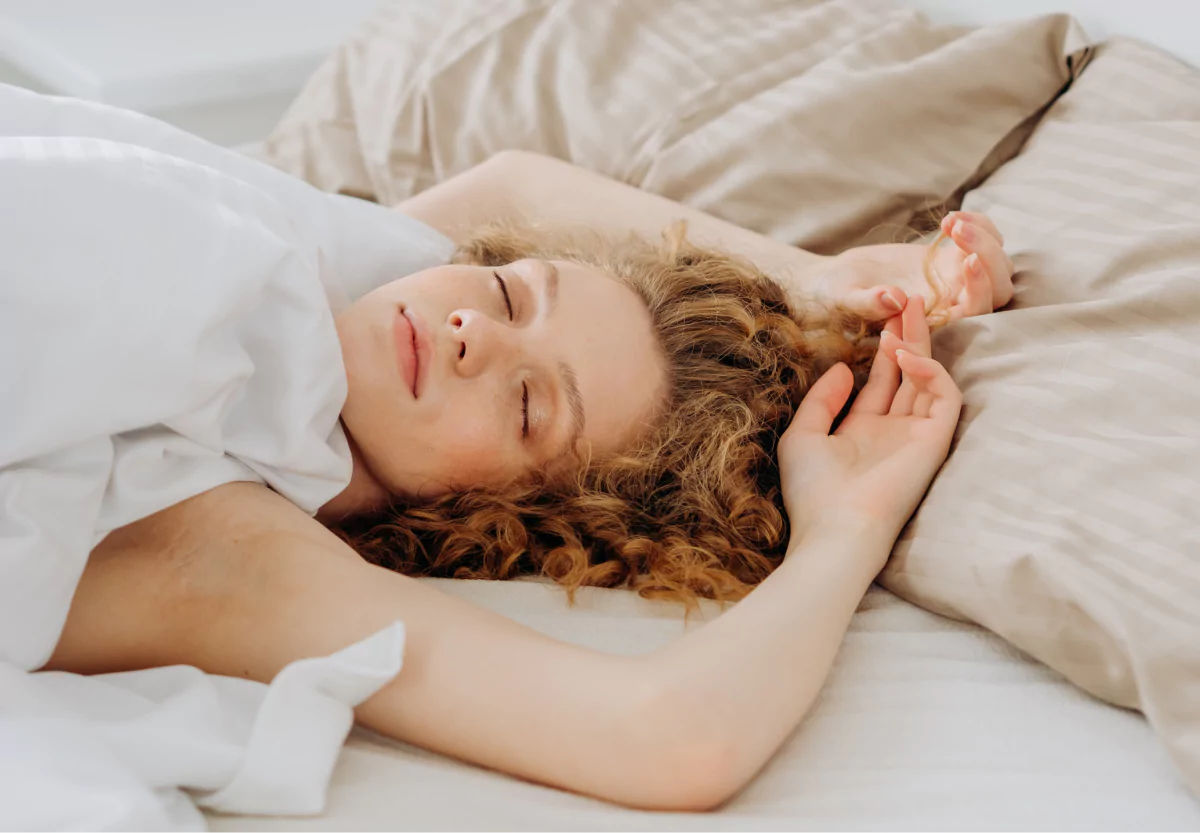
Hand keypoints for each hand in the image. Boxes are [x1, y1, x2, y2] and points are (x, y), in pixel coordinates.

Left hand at [777, 297, 961, 557]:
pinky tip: (906, 356)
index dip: (883, 348)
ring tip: (906, 313)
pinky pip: (945, 397)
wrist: (836, 529)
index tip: (882, 315)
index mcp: (863, 431)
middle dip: (908, 335)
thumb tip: (843, 367)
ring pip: (929, 378)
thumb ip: (822, 399)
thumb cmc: (813, 490)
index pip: (882, 380)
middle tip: (906, 297)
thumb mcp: (803, 435)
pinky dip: (930, 372)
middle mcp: (893, 431)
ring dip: (920, 345)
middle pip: (908, 373)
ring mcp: (916, 436)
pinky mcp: (934, 441)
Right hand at [813, 211, 1013, 323]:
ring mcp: (956, 281)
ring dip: (983, 238)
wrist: (835, 281)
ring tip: (950, 222)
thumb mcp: (845, 300)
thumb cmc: (834, 298)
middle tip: (956, 231)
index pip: (975, 314)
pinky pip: (985, 241)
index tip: (967, 260)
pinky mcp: (951, 258)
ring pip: (998, 265)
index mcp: (934, 324)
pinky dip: (979, 224)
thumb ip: (868, 303)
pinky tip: (950, 218)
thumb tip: (895, 298)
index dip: (979, 290)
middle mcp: (952, 305)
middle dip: (987, 257)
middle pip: (999, 289)